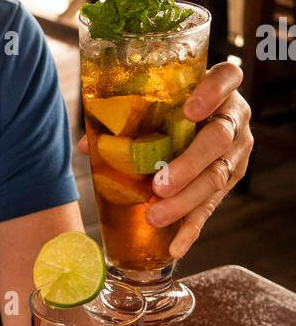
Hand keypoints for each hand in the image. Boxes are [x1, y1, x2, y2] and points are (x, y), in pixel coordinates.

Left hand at [78, 62, 252, 258]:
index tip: (189, 110)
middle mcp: (235, 117)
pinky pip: (213, 206)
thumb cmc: (171, 105)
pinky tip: (176, 247)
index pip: (227, 78)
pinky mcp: (231, 179)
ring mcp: (237, 150)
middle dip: (189, 164)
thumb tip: (88, 145)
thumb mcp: (157, 102)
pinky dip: (191, 228)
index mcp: (220, 88)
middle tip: (160, 184)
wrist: (201, 119)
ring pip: (218, 176)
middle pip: (219, 138)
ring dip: (185, 200)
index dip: (212, 93)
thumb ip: (128, 116)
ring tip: (156, 215)